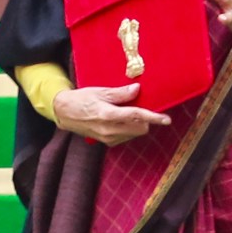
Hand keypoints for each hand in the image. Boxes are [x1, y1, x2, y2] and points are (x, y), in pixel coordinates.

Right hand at [52, 84, 170, 146]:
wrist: (65, 113)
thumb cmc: (82, 99)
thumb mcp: (100, 91)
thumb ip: (120, 93)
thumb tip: (137, 90)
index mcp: (108, 115)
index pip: (136, 116)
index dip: (153, 117)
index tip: (166, 119)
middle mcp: (109, 130)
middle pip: (140, 128)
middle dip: (145, 119)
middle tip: (139, 107)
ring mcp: (108, 138)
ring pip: (134, 133)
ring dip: (137, 124)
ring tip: (125, 111)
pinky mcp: (107, 142)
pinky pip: (126, 137)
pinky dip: (129, 128)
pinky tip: (120, 119)